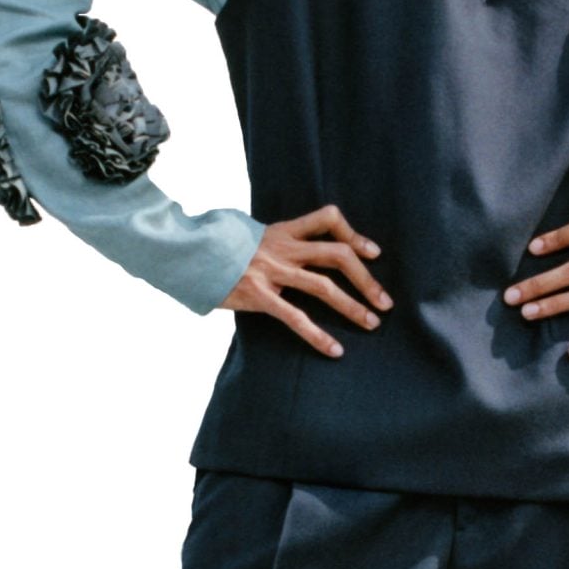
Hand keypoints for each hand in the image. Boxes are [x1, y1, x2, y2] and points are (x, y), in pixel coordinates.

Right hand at [221, 204, 392, 356]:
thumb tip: (292, 257)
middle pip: (337, 255)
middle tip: (385, 301)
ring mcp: (271, 270)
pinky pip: (295, 316)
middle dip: (366, 279)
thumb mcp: (248, 237)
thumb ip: (273, 245)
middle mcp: (282, 248)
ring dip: (353, 306)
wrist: (184, 251)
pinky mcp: (258, 294)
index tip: (372, 252)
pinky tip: (334, 350)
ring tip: (372, 324)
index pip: (327, 219)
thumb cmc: (216, 250)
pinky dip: (318, 335)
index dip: (353, 234)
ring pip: (324, 286)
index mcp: (282, 231)